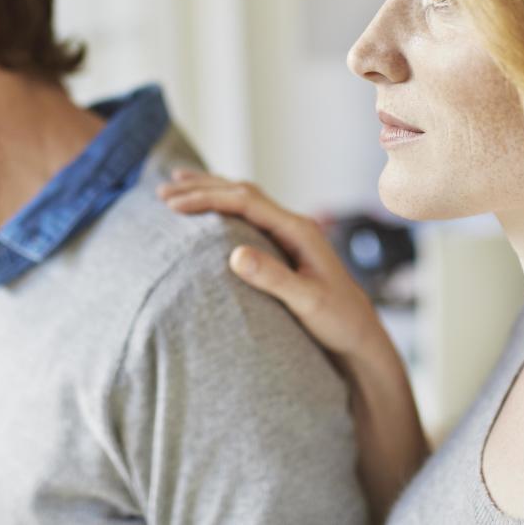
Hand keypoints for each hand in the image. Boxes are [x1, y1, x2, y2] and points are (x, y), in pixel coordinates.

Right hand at [158, 169, 429, 520]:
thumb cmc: (339, 322)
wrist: (362, 337)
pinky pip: (248, 217)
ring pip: (244, 201)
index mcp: (298, 230)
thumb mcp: (307, 302)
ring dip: (210, 191)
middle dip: (200, 189)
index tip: (174, 205)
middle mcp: (294, 225)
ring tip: (175, 187)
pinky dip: (222, 207)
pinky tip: (209, 211)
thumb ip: (273, 277)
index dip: (207, 199)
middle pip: (241, 194)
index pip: (245, 202)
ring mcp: (290, 234)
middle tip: (161, 194)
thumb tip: (234, 254)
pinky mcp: (284, 248)